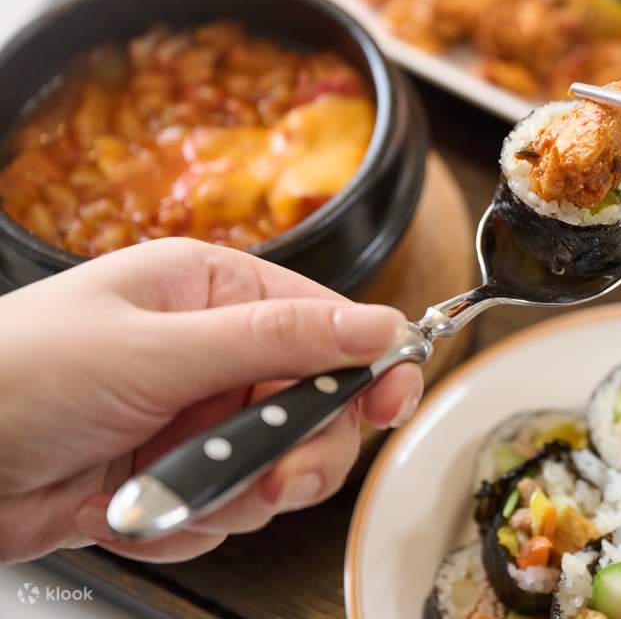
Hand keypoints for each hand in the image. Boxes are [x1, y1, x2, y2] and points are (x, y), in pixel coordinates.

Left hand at [0, 237, 423, 563]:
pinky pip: (226, 509)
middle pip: (315, 404)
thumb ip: (274, 339)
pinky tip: (140, 508)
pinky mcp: (171, 476)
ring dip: (237, 492)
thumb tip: (375, 324)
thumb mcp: (155, 348)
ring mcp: (193, 418)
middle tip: (275, 474)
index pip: (327, 322)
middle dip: (299, 448)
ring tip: (184, 491)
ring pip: (277, 466)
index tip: (392, 400)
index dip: (368, 363)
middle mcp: (212, 353)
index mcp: (213, 292)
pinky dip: (190, 521)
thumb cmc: (15, 375)